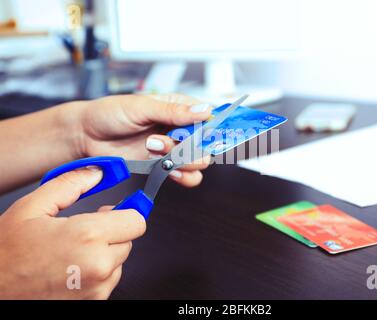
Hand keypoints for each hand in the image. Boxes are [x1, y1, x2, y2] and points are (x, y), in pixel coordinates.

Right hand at [0, 168, 145, 298]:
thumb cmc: (5, 256)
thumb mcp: (31, 208)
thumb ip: (69, 185)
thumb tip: (95, 173)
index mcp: (87, 236)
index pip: (136, 220)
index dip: (124, 212)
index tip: (113, 210)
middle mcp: (98, 265)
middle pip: (128, 240)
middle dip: (111, 232)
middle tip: (83, 231)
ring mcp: (97, 289)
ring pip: (118, 262)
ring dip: (104, 254)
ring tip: (71, 253)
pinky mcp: (93, 304)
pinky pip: (107, 282)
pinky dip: (95, 274)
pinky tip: (70, 270)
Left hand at [72, 93, 211, 186]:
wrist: (85, 136)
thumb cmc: (109, 113)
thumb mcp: (141, 106)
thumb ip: (174, 111)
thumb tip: (204, 110)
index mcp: (178, 108)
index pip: (209, 117)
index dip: (216, 127)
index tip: (213, 135)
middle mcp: (178, 129)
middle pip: (207, 144)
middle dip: (193, 146)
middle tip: (172, 141)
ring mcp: (172, 149)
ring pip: (198, 162)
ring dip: (182, 160)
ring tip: (156, 150)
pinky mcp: (162, 166)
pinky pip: (185, 176)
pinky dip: (180, 176)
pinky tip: (166, 168)